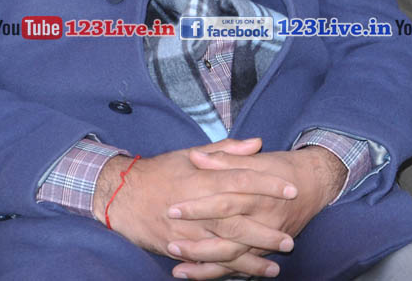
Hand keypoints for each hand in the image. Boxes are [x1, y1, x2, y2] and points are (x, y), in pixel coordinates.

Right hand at [92, 137, 297, 277]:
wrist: (120, 194)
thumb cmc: (159, 171)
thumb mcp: (190, 153)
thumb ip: (226, 151)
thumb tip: (257, 143)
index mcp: (203, 180)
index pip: (242, 181)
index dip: (268, 185)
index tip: (292, 190)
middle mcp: (197, 208)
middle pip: (237, 222)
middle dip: (265, 233)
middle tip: (290, 240)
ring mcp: (187, 232)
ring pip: (223, 249)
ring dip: (250, 261)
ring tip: (274, 267)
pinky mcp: (177, 249)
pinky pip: (205, 263)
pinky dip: (225, 272)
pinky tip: (243, 276)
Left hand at [165, 146, 346, 278]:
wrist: (315, 184)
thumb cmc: (282, 168)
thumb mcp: (256, 160)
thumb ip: (225, 159)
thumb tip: (196, 157)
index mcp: (258, 192)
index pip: (225, 201)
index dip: (199, 206)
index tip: (173, 208)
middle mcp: (264, 218)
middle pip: (228, 234)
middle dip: (198, 242)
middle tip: (171, 244)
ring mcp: (266, 238)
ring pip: (234, 256)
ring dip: (205, 263)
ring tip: (177, 265)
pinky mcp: (265, 250)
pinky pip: (241, 266)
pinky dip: (217, 273)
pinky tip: (194, 274)